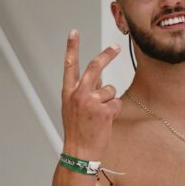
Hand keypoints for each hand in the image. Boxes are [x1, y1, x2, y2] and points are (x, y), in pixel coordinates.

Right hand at [61, 30, 122, 158]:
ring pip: (110, 90)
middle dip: (106, 55)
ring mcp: (91, 102)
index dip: (71, 48)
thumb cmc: (78, 131)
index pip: (69, 65)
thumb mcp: (73, 108)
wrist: (79, 152)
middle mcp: (78, 94)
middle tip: (115, 47)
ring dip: (109, 101)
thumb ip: (84, 90)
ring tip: (99, 116)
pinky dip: (114, 111)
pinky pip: (116, 103)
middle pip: (95, 67)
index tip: (73, 32)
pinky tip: (104, 121)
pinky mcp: (104, 111)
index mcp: (68, 93)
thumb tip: (99, 77)